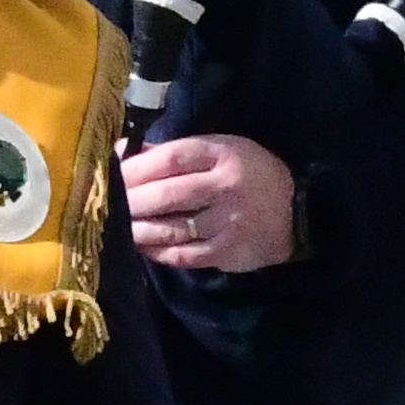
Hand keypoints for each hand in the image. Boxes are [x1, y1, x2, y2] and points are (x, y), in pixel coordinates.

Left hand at [121, 133, 297, 274]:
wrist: (296, 214)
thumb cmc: (249, 175)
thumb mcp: (221, 149)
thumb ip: (177, 152)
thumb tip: (124, 152)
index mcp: (223, 154)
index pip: (172, 158)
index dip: (137, 167)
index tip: (112, 173)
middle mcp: (225, 187)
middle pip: (168, 195)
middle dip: (132, 200)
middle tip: (108, 204)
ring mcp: (227, 222)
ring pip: (172, 228)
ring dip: (139, 229)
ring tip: (118, 227)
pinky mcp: (227, 251)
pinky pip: (184, 255)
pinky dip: (158, 252)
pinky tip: (142, 246)